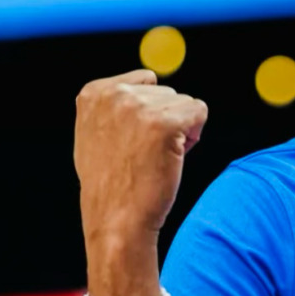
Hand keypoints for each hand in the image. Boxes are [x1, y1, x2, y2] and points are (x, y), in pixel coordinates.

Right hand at [74, 69, 207, 243]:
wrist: (116, 218)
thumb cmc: (112, 183)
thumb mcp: (96, 133)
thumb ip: (116, 106)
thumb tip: (151, 77)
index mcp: (94, 92)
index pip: (146, 80)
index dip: (150, 110)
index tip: (134, 139)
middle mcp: (115, 94)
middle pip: (168, 92)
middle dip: (166, 119)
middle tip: (147, 153)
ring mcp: (139, 107)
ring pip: (185, 102)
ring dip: (181, 128)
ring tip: (157, 156)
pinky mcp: (165, 123)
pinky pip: (200, 112)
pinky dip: (195, 133)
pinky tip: (175, 155)